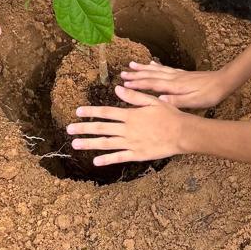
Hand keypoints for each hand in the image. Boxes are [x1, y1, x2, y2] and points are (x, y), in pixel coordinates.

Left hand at [67, 86, 188, 166]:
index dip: (91, 112)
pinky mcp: (137, 154)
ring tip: (75, 144)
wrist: (181, 133)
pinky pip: (119, 157)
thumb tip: (117, 88)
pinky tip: (95, 161)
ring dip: (89, 144)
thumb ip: (134, 96)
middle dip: (83, 128)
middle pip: (101, 128)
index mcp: (130, 115)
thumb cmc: (169, 115)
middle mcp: (127, 129)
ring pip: (106, 144)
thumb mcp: (152, 100)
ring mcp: (131, 143)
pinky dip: (106, 159)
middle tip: (68, 129)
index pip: (106, 112)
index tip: (78, 112)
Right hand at [120, 62, 230, 109]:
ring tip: (131, 65)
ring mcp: (178, 74)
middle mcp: (173, 78)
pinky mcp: (182, 74)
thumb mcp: (195, 101)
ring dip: (143, 68)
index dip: (137, 85)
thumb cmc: (209, 95)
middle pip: (151, 75)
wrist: (223, 82)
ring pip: (156, 70)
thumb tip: (159, 99)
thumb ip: (177, 100)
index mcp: (174, 86)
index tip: (124, 85)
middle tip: (122, 74)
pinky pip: (165, 68)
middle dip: (136, 75)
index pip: (152, 84)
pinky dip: (156, 66)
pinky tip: (151, 63)